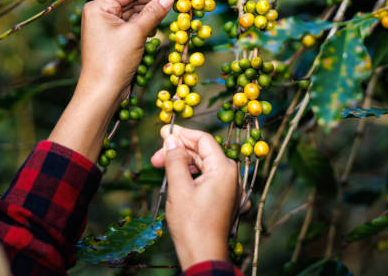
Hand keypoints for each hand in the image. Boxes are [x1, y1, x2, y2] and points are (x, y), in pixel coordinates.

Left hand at [48, 0, 174, 161]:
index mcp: (99, 7)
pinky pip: (133, 24)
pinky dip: (146, 22)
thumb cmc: (113, 61)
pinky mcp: (114, 39)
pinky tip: (159, 21)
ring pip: (133, 11)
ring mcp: (107, 27)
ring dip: (151, 9)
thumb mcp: (136, 34)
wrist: (102, 92)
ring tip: (172, 5)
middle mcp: (101, 13)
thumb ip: (153, 13)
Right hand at [151, 125, 239, 269]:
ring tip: (161, 168)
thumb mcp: (179, 187)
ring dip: (183, 164)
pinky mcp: (224, 199)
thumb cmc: (192, 224)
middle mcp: (231, 176)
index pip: (204, 140)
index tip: (164, 132)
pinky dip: (192, 176)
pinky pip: (208, 179)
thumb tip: (171, 140)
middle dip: (179, 151)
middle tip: (155, 156)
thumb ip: (175, 160)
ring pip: (204, 166)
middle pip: (203, 153)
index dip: (183, 134)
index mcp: (224, 169)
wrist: (203, 255)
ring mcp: (229, 188)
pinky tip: (176, 178)